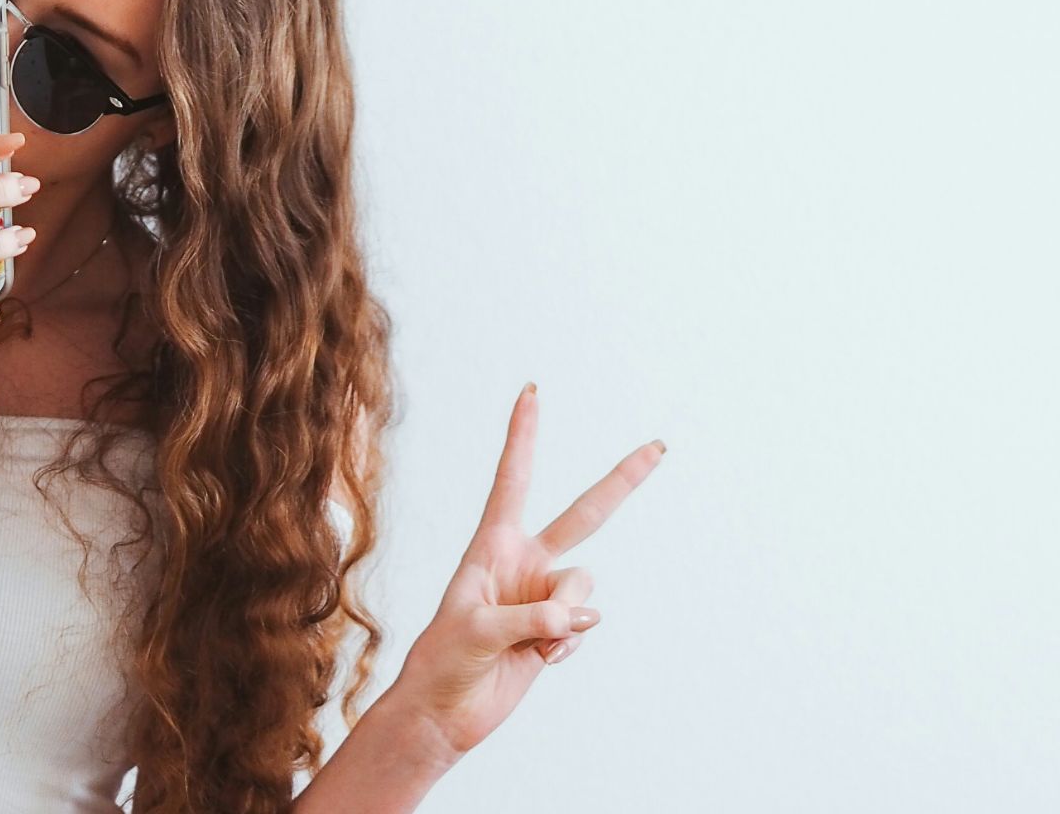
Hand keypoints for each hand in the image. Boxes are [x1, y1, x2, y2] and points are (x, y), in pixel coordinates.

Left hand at [390, 382, 664, 757]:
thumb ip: (527, 617)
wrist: (446, 710)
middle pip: (585, 514)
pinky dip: (568, 645)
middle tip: (659, 445)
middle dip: (622, 481)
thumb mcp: (476, 630)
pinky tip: (541, 660)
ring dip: (567, 617)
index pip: (513, 480)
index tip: (531, 392)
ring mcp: (543, 596)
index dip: (523, 437)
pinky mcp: (557, 630)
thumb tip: (576, 617)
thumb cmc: (443, 660)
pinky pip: (585, 627)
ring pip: (585, 589)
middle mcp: (524, 562)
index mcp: (492, 544)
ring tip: (533, 641)